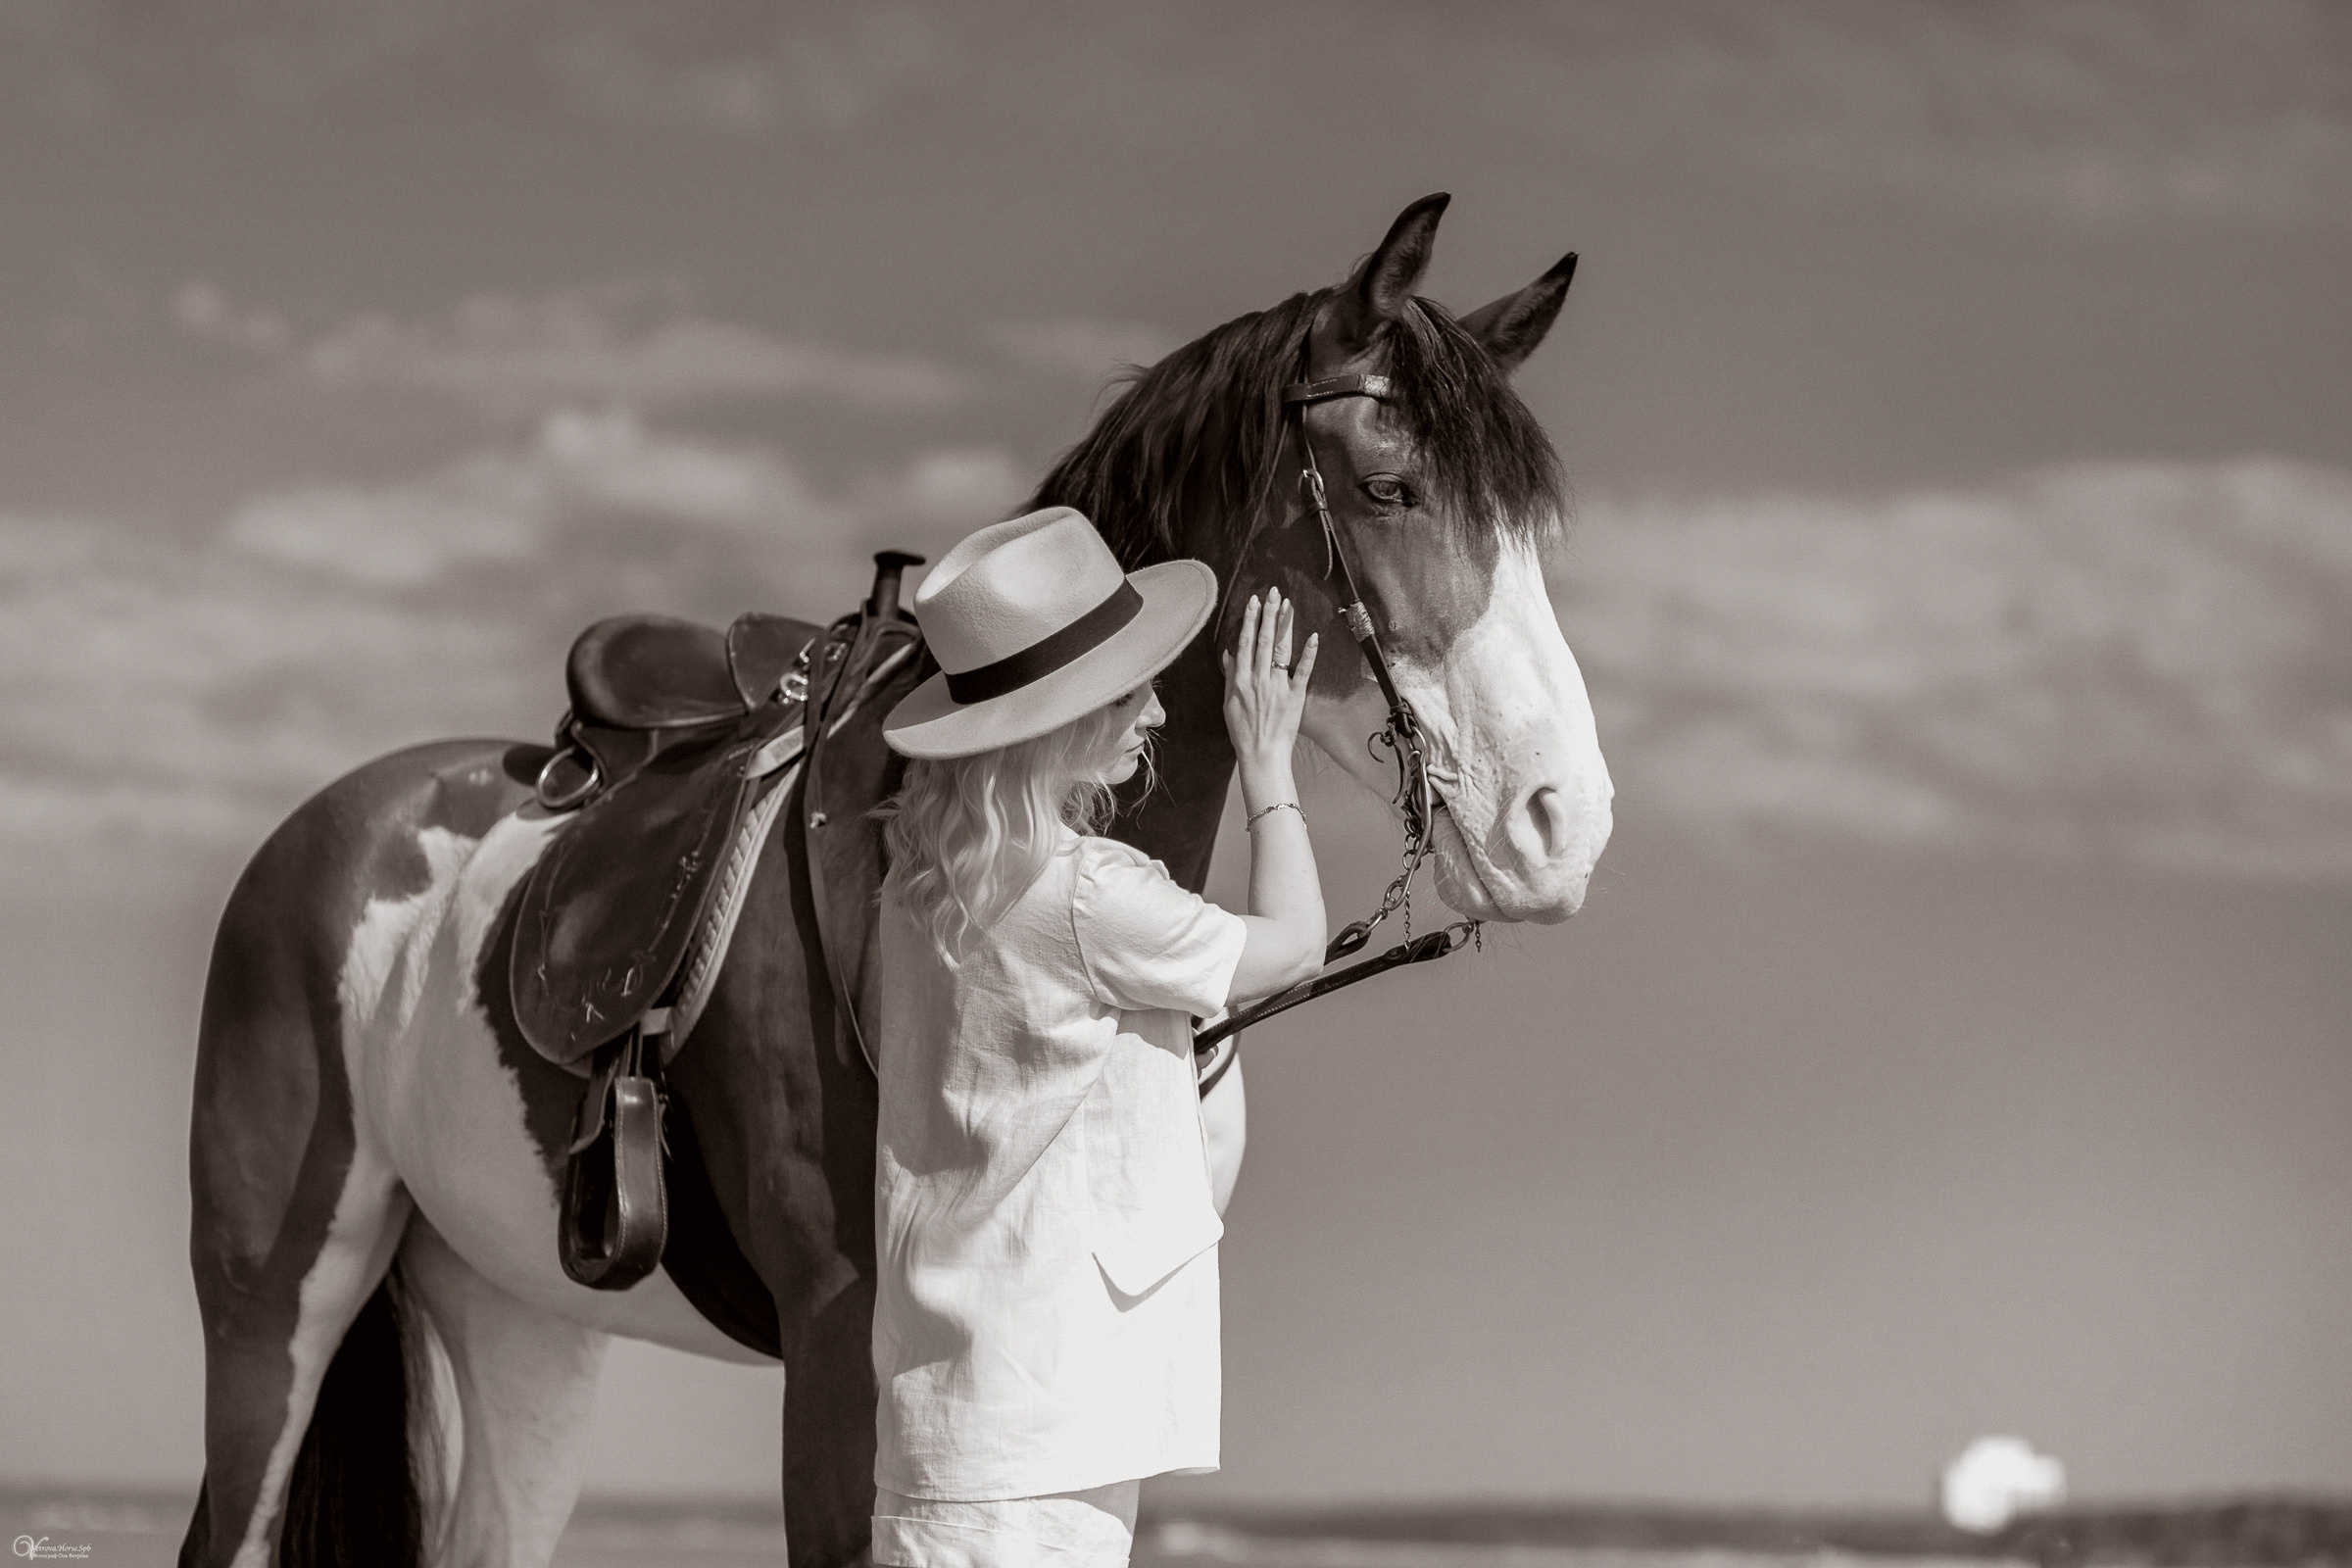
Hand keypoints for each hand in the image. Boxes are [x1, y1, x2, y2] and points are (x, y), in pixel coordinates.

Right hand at [1220, 588, 1317, 773]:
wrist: (1261, 754)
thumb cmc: (1243, 731)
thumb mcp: (1229, 702)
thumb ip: (1231, 676)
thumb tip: (1230, 652)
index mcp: (1241, 679)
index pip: (1246, 642)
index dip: (1250, 620)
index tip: (1254, 601)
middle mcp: (1259, 678)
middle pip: (1263, 639)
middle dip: (1268, 614)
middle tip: (1274, 593)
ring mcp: (1278, 686)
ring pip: (1280, 649)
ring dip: (1284, 625)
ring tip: (1288, 605)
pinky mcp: (1295, 696)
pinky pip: (1302, 671)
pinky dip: (1308, 654)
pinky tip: (1313, 636)